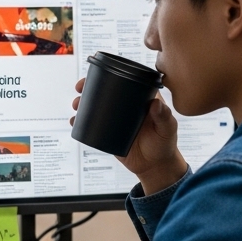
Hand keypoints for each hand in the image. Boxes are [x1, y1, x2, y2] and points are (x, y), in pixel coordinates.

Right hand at [72, 78, 186, 194]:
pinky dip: (81, 122)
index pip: (123, 80)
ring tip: (76, 106)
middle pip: (104, 92)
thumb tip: (155, 103)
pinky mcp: (107, 133)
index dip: (107, 74)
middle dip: (88, 88)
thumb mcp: (167, 128)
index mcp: (140, 98)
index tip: (95, 75)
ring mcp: (115, 119)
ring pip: (95, 107)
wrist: (155, 166)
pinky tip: (74, 121)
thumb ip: (164, 117)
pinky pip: (91, 125)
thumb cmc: (165, 144)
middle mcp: (125, 106)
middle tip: (79, 91)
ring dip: (82, 103)